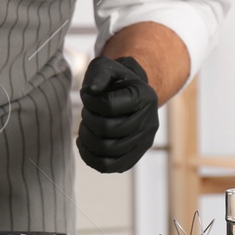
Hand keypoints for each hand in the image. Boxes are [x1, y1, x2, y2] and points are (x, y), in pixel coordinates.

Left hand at [76, 56, 158, 173]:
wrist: (129, 95)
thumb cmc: (114, 80)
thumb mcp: (106, 67)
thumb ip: (98, 74)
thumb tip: (90, 91)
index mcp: (144, 96)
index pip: (108, 105)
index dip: (90, 102)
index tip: (87, 95)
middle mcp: (149, 121)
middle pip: (107, 129)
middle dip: (88, 120)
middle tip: (86, 112)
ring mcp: (144, 141)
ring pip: (108, 151)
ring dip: (87, 138)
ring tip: (85, 127)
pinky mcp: (135, 156)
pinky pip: (110, 167)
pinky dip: (91, 157)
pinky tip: (85, 143)